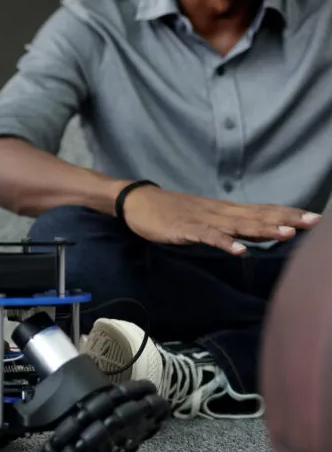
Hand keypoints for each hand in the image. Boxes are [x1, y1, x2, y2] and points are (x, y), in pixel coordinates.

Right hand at [121, 186, 321, 253]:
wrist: (136, 201)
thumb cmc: (168, 211)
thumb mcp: (202, 217)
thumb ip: (224, 225)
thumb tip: (247, 234)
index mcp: (224, 210)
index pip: (262, 210)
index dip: (288, 213)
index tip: (314, 217)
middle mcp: (219, 212)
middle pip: (258, 215)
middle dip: (287, 219)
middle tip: (314, 222)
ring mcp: (203, 220)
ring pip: (238, 225)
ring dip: (263, 229)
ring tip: (287, 234)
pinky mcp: (185, 229)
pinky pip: (208, 236)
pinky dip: (225, 243)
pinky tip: (239, 250)